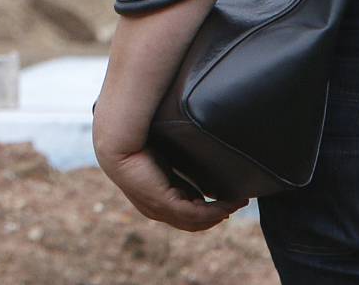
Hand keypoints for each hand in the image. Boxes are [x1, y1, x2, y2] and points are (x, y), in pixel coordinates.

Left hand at [96, 145, 244, 231]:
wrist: (118, 138)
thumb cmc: (138, 140)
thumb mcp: (165, 155)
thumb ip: (180, 162)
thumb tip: (199, 149)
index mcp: (156, 197)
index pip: (186, 211)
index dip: (209, 208)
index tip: (229, 199)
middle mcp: (156, 208)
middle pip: (193, 221)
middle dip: (218, 213)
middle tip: (239, 202)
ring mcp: (159, 209)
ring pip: (196, 220)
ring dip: (220, 213)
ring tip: (238, 202)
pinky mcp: (163, 203)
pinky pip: (194, 214)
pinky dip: (214, 211)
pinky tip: (227, 204)